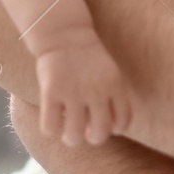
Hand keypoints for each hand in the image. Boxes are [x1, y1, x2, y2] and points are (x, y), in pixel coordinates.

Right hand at [33, 29, 131, 146]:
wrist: (65, 33)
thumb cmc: (88, 58)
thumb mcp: (110, 72)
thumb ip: (112, 97)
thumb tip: (108, 129)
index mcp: (114, 85)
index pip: (123, 121)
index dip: (114, 129)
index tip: (105, 123)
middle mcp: (96, 90)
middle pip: (100, 134)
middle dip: (93, 138)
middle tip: (85, 131)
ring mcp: (73, 92)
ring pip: (74, 136)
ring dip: (71, 139)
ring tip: (67, 133)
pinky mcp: (51, 91)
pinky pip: (50, 126)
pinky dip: (50, 130)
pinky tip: (52, 120)